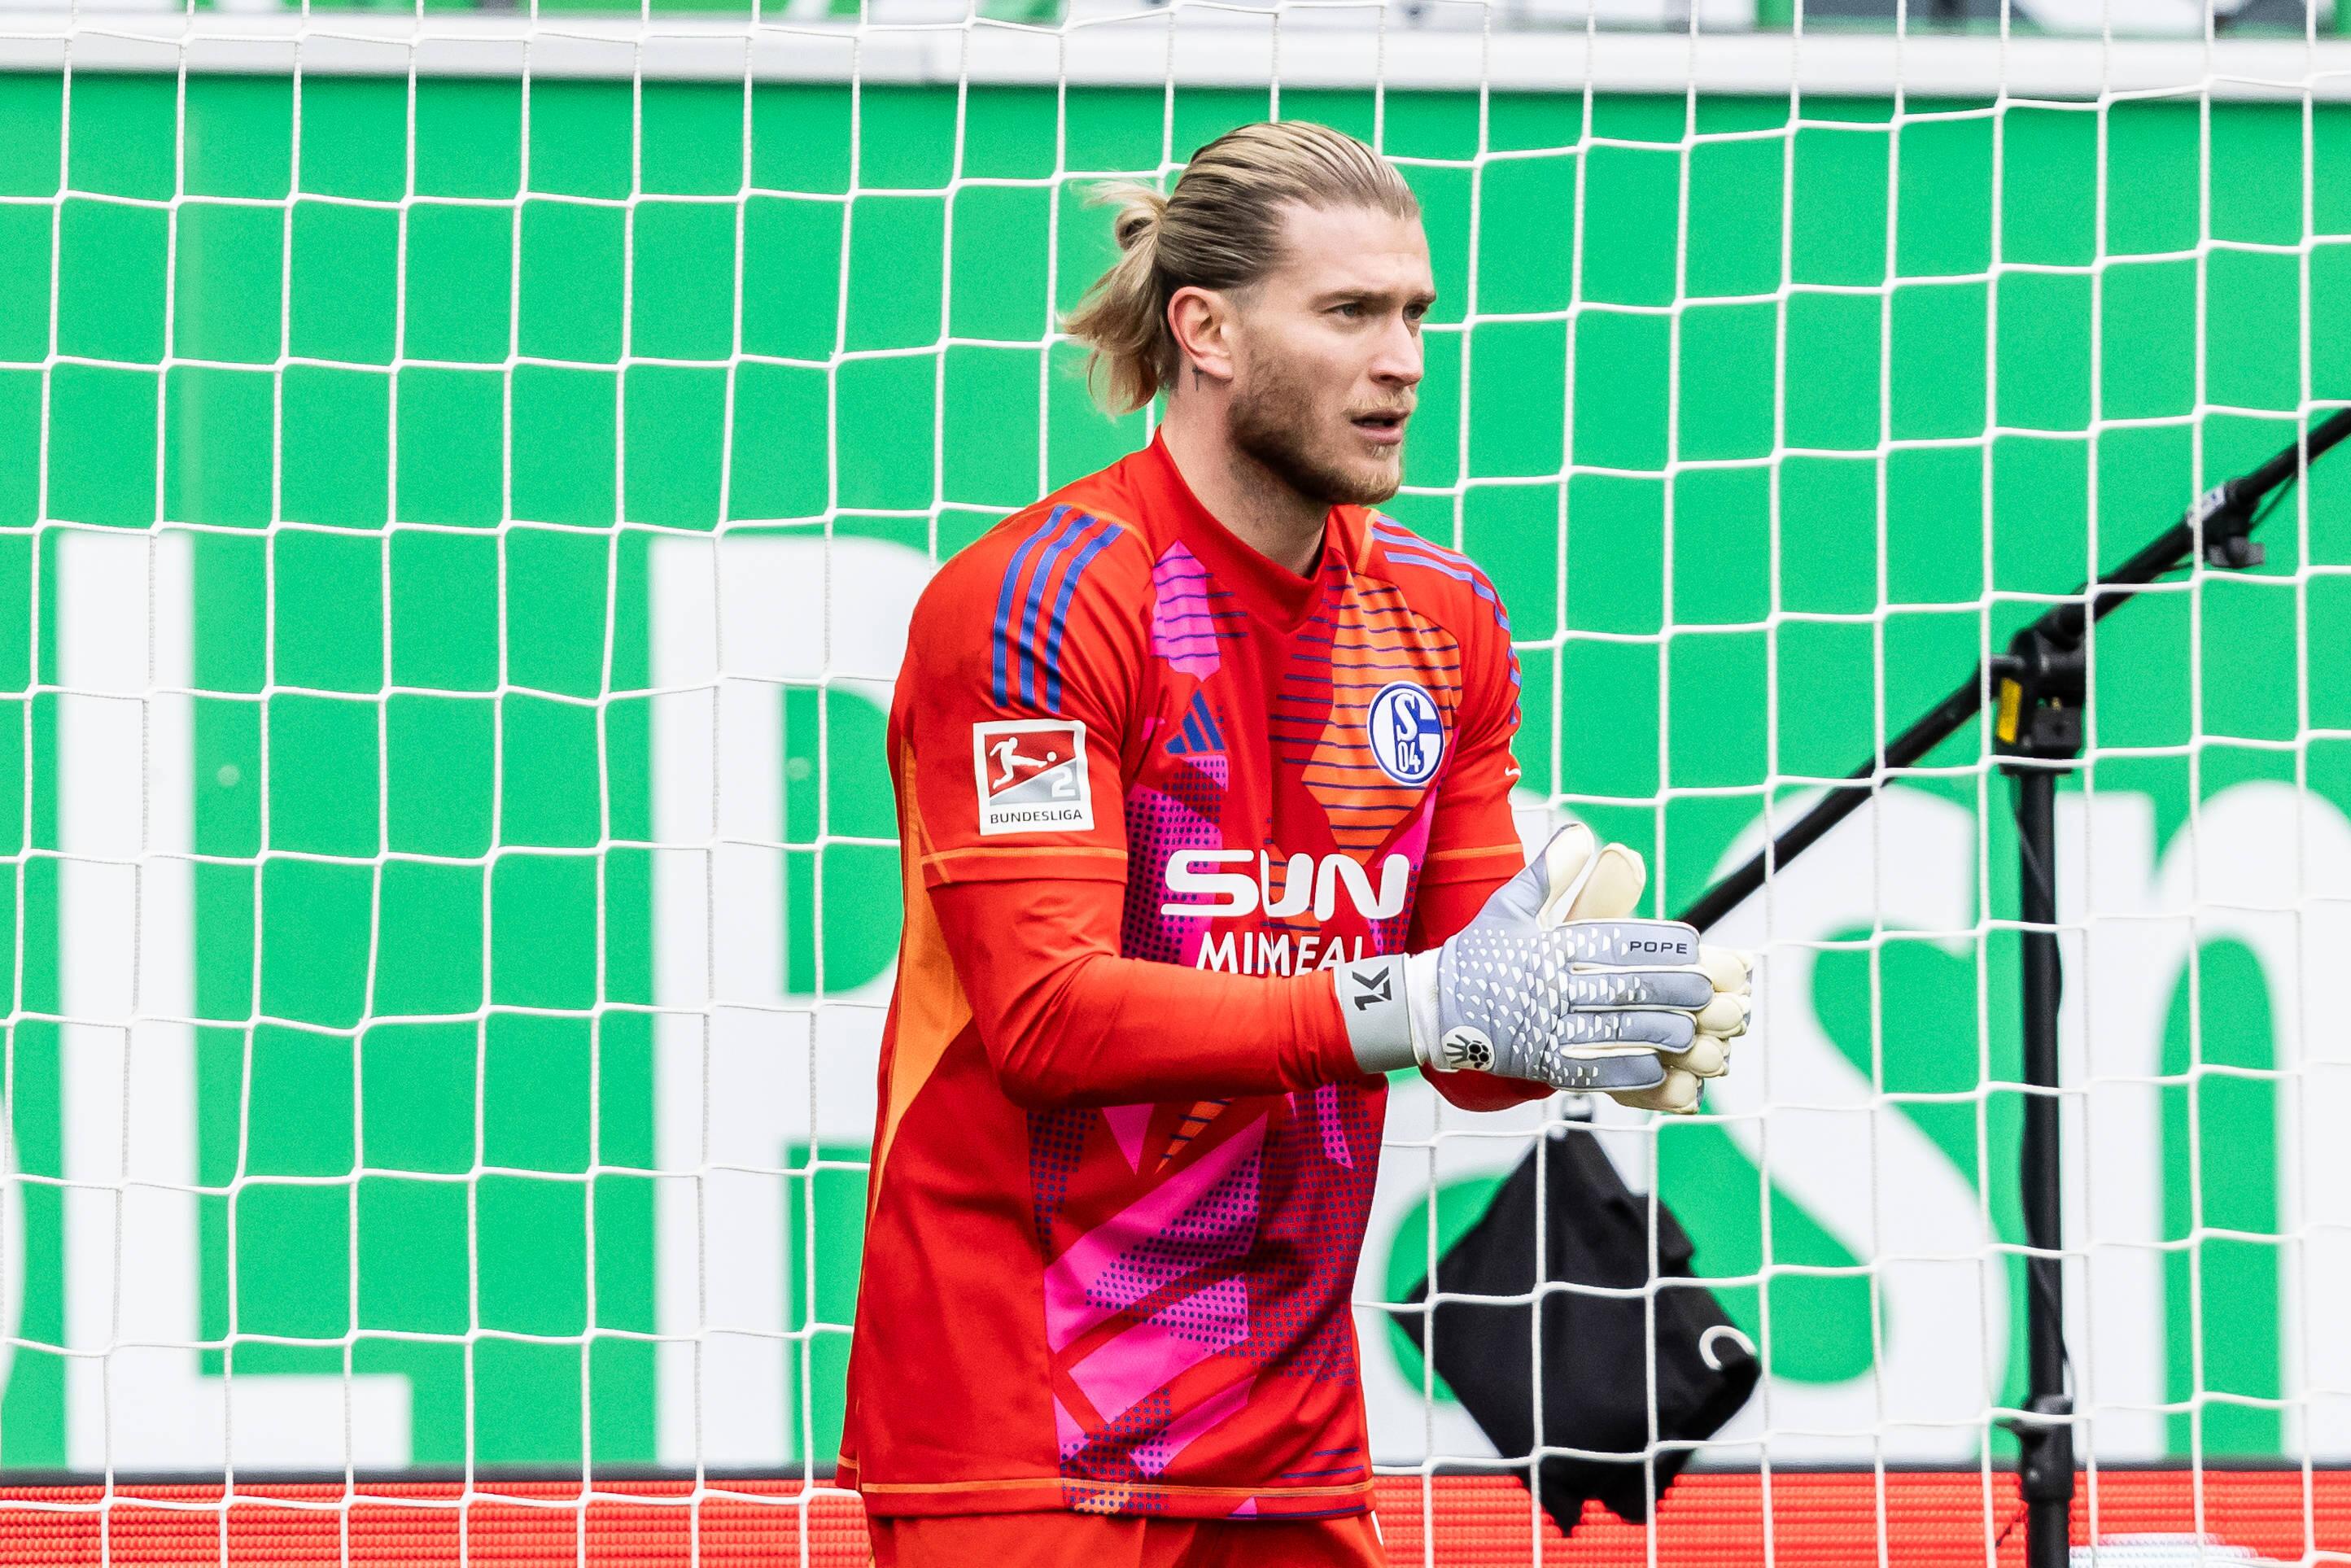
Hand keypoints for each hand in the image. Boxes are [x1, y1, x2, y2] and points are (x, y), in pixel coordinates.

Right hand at [1336, 825, 1738, 1106]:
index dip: (1659, 944)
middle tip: (1707, 991)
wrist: (1429, 1009)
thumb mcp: (1507, 907)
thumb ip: (1549, 873)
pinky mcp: (1539, 1063)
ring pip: (1616, 1030)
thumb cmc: (1473, 956)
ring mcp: (1544, 1027)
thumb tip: (1581, 833)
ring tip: (1691, 1031)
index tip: (1693, 945)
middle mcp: (1550, 985)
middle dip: (1673, 990)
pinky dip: (1628, 1069)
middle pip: (1625, 987)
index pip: (1615, 941)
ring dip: (1660, 1032)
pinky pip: (1592, 1068)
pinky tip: (1657, 1067)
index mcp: (1547, 945)